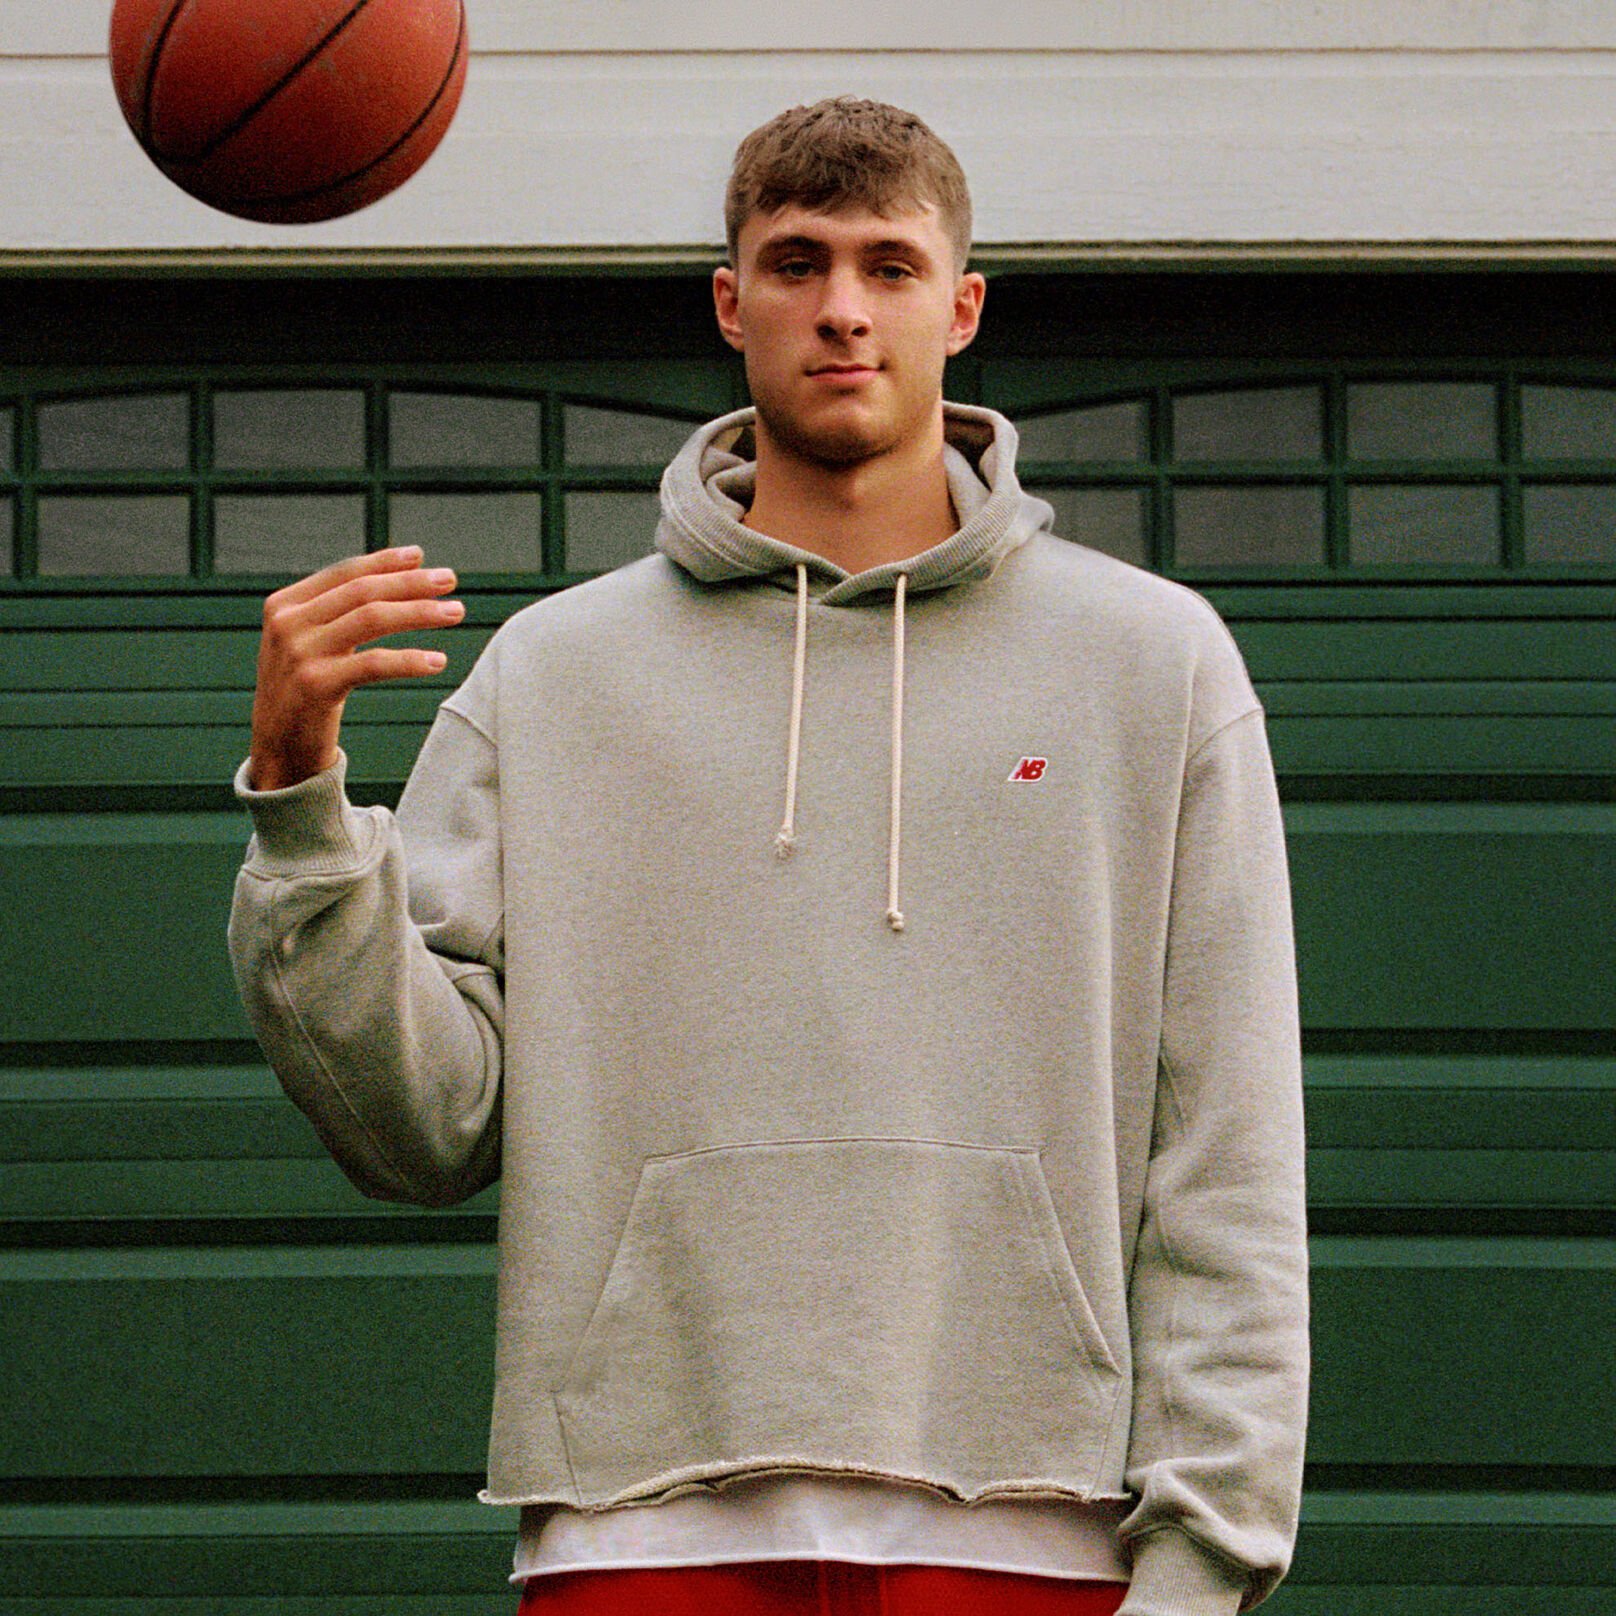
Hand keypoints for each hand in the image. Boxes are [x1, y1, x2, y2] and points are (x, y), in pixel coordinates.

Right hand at [248, 546, 462, 791]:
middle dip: (411, 583)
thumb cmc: (304, 691)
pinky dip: (410, 659)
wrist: (278, 748)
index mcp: (285, 605)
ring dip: (420, 612)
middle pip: (363, 591)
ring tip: (455, 612)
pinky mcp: (316, 686)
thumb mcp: (310, 643)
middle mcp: (288, 623)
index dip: (385, 562)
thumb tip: (398, 575)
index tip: (420, 556)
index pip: (344, 573)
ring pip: (372, 619)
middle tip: (450, 581)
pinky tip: (438, 660)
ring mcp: (300, 654)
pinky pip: (374, 663)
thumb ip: (337, 612)